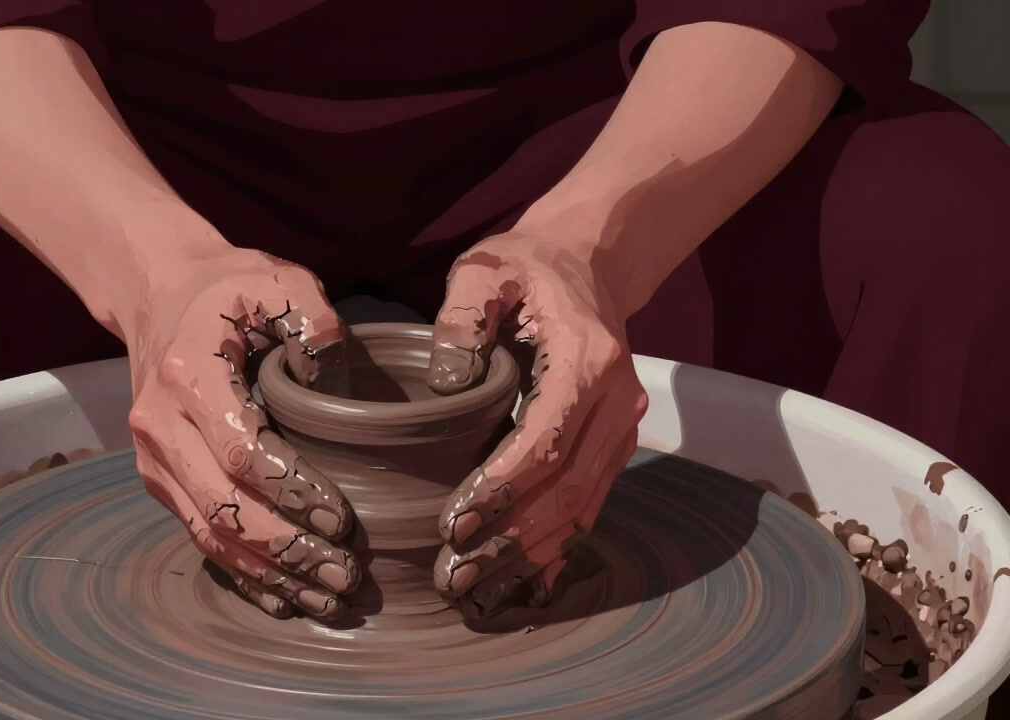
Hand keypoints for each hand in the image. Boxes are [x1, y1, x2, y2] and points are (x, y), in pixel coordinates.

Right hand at [123, 246, 360, 621]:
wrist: (159, 292)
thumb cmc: (230, 289)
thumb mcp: (280, 283)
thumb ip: (316, 325)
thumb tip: (342, 388)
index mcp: (189, 375)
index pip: (240, 451)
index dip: (291, 492)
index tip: (342, 519)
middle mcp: (159, 425)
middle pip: (224, 507)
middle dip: (287, 550)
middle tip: (346, 575)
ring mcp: (153, 458)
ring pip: (210, 533)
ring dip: (269, 574)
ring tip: (327, 598)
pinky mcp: (160, 478)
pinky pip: (199, 534)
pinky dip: (243, 572)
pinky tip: (284, 597)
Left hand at [427, 232, 647, 616]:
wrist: (586, 263)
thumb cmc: (526, 269)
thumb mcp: (484, 270)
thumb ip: (461, 317)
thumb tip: (445, 385)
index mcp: (587, 358)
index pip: (547, 439)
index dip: (502, 489)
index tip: (455, 523)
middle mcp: (618, 399)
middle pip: (568, 487)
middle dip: (510, 537)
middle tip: (454, 574)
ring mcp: (623, 426)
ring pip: (583, 506)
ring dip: (530, 552)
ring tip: (475, 588)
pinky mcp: (615, 444)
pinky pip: (591, 505)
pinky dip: (557, 546)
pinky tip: (523, 582)